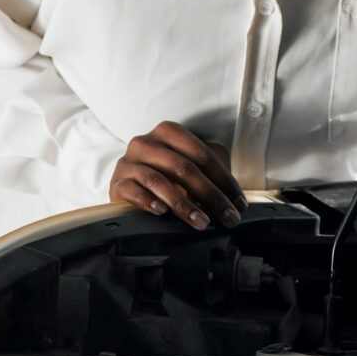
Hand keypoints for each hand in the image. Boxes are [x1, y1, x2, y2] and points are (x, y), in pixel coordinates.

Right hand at [109, 121, 245, 229]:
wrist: (126, 186)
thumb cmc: (163, 177)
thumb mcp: (184, 168)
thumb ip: (207, 175)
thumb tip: (236, 202)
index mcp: (168, 132)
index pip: (202, 155)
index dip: (225, 181)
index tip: (239, 204)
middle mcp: (146, 142)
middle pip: (185, 168)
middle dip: (212, 196)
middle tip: (228, 218)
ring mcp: (129, 162)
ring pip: (160, 181)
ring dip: (185, 205)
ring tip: (202, 222)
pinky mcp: (117, 182)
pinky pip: (133, 191)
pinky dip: (149, 201)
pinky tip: (162, 213)